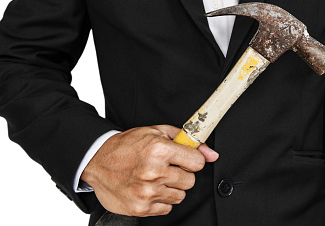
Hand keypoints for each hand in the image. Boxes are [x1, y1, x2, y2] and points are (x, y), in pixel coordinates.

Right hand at [81, 125, 218, 216]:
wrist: (97, 160)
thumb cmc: (127, 145)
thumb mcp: (156, 132)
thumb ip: (186, 140)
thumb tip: (212, 154)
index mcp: (159, 150)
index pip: (197, 162)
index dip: (192, 160)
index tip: (184, 159)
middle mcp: (154, 172)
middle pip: (190, 181)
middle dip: (181, 174)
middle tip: (166, 168)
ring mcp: (147, 192)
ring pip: (180, 196)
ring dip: (171, 188)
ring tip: (156, 178)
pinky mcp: (141, 208)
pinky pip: (166, 208)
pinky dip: (160, 200)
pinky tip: (148, 188)